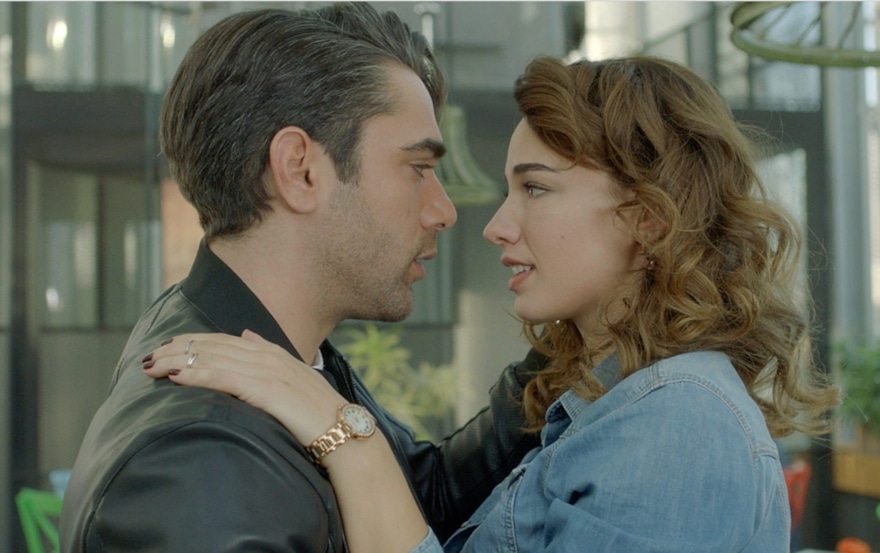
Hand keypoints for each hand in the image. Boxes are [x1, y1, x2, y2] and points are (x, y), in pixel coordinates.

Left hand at [142, 330, 343, 444]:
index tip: (170, 345)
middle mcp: (267, 356)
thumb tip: (246, 336)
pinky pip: (222, 377)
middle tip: (150, 356)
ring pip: (212, 359)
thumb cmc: (318, 413)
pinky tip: (176, 376)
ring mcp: (266, 370)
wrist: (341, 428)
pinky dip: (196, 375)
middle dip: (178, 349)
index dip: (195, 341)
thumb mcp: (294, 377)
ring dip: (178, 360)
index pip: (225, 340)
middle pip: (213, 346)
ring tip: (152, 366)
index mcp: (273, 353)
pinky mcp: (264, 389)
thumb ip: (269, 355)